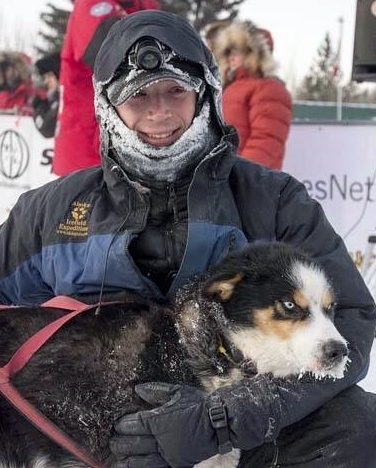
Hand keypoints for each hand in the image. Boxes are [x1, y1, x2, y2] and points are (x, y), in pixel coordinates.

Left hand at [110, 377, 280, 467]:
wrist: (219, 423)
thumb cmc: (198, 405)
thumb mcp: (178, 392)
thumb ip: (156, 391)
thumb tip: (137, 389)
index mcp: (162, 420)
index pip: (136, 424)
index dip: (124, 425)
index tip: (117, 424)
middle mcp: (163, 440)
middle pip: (134, 444)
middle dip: (120, 443)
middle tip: (112, 441)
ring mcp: (170, 455)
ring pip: (142, 462)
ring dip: (127, 461)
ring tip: (117, 461)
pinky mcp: (176, 465)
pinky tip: (134, 467)